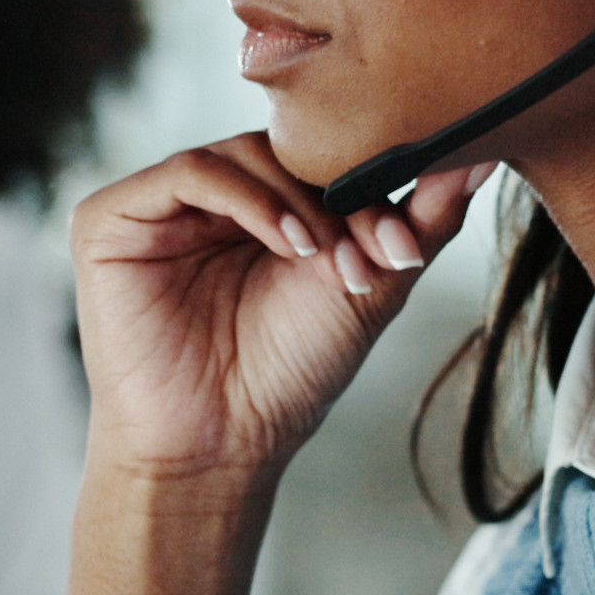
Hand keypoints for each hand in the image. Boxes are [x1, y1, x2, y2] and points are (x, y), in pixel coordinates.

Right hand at [67, 138, 488, 493]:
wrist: (221, 446)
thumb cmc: (286, 375)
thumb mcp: (368, 285)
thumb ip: (421, 219)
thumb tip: (482, 154)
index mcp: (258, 204)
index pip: (318, 158)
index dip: (370, 186)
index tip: (408, 249)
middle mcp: (207, 197)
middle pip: (282, 148)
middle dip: (338, 198)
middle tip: (375, 256)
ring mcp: (158, 204)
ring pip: (242, 153)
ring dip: (298, 203)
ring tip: (324, 261)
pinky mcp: (112, 218)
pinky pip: (190, 173)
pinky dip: (248, 199)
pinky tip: (286, 245)